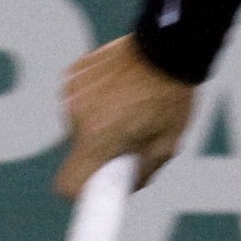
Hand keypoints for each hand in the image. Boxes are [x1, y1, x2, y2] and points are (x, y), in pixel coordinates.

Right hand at [56, 35, 194, 199]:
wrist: (169, 48)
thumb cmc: (172, 98)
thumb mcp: (167, 145)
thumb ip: (142, 174)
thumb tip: (123, 188)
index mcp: (98, 137)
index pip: (68, 185)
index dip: (81, 193)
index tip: (95, 191)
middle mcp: (76, 116)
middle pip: (79, 152)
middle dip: (101, 151)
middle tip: (131, 137)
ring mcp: (70, 92)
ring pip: (78, 125)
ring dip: (98, 124)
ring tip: (129, 108)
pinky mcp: (72, 74)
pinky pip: (78, 101)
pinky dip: (95, 102)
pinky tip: (118, 89)